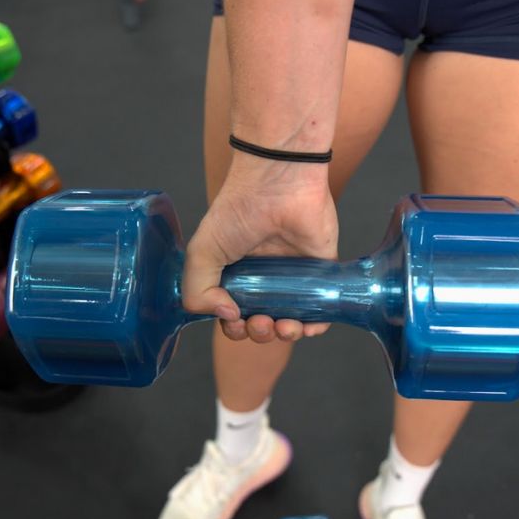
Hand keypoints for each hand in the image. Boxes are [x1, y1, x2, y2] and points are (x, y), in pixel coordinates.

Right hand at [182, 156, 337, 342]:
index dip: (232, 327)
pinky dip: (315, 325)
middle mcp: (263, 278)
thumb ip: (197, 290)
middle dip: (259, 333)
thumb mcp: (202, 251)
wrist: (278, 184)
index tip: (233, 317)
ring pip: (290, 321)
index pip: (232, 314)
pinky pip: (321, 308)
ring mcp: (292, 276)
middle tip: (259, 322)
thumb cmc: (238, 211)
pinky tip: (306, 327)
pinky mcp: (321, 271)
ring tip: (282, 326)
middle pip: (261, 322)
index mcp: (234, 274)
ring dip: (285, 335)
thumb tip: (227, 316)